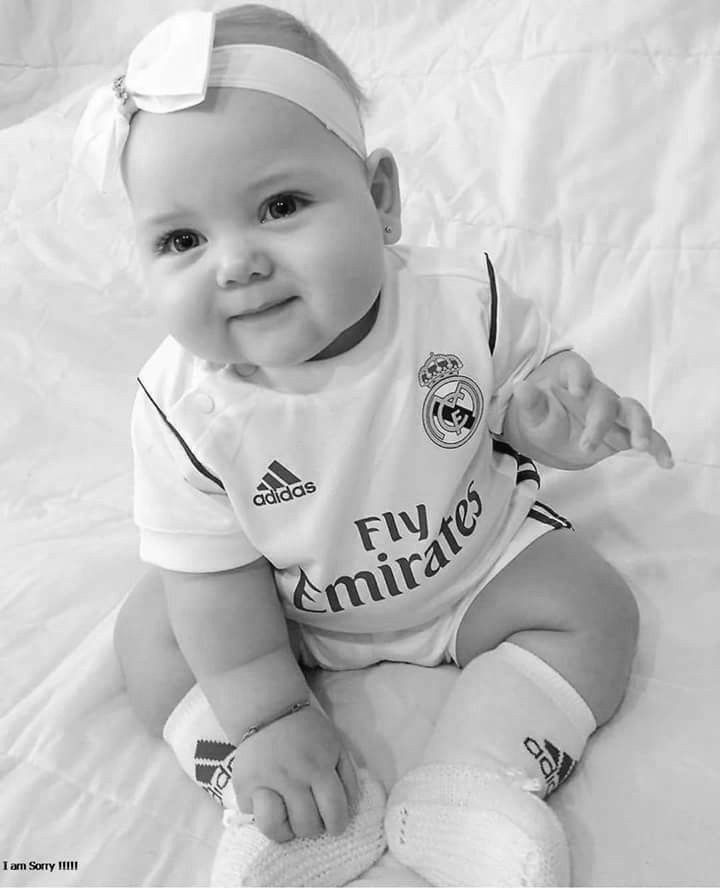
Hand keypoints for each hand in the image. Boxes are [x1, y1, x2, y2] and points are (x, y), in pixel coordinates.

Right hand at [231, 705, 357, 842]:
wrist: (270, 710)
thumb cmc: (308, 731)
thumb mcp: (336, 746)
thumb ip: (346, 776)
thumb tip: (348, 808)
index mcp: (319, 767)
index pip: (334, 811)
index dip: (337, 823)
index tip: (334, 823)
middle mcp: (291, 777)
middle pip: (306, 825)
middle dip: (314, 827)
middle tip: (312, 817)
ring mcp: (265, 782)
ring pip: (276, 829)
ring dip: (288, 831)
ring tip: (290, 820)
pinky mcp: (243, 786)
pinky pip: (254, 816)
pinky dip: (263, 815)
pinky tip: (270, 803)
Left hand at [505, 351, 673, 469]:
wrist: (549, 433)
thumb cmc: (540, 416)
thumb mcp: (530, 413)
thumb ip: (529, 402)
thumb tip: (521, 388)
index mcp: (571, 379)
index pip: (578, 369)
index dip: (580, 377)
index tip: (577, 391)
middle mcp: (597, 392)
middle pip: (605, 399)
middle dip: (599, 422)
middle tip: (585, 445)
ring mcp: (614, 412)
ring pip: (633, 412)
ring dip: (639, 426)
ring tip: (639, 446)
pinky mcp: (624, 432)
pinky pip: (646, 436)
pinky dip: (658, 446)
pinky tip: (666, 462)